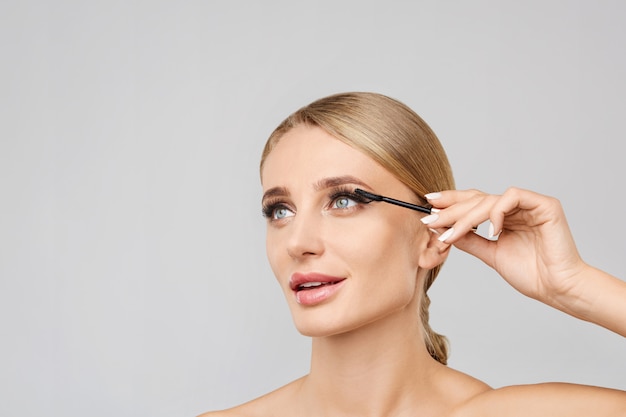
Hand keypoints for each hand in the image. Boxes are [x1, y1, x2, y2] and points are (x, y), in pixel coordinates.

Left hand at [422, 187, 586, 308]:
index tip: (428, 205)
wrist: (557, 288)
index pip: (474, 202)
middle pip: (478, 198)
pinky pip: (512, 197)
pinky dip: (497, 212)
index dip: (451, 202)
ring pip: (490, 199)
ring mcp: (531, 204)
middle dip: (452, 209)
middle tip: (431, 218)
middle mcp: (517, 207)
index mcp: (505, 217)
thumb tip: (440, 229)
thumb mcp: (490, 254)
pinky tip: (491, 231)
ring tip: (452, 234)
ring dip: (467, 216)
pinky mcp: (545, 205)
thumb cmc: (530, 273)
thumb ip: (468, 239)